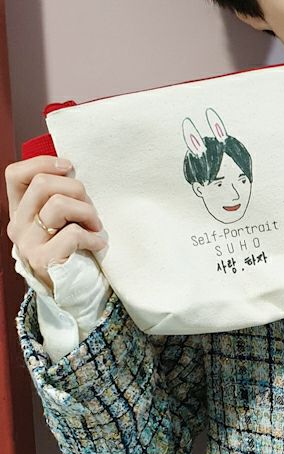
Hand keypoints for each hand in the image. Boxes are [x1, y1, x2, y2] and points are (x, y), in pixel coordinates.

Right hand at [5, 156, 106, 293]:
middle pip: (42, 184)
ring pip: (59, 205)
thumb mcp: (60, 218)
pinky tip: (97, 244)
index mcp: (19, 211)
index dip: (43, 162)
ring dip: (87, 211)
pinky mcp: (43, 260)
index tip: (69, 168)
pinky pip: (72, 234)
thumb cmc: (73, 248)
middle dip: (75, 188)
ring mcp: (28, 244)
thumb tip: (69, 168)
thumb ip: (57, 196)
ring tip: (95, 225)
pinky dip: (92, 237)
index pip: (15, 174)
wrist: (75, 290)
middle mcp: (17, 226)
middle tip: (89, 206)